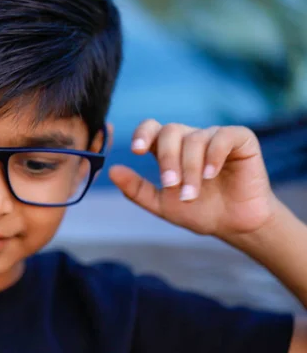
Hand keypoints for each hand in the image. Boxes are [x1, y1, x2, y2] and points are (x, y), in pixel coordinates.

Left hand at [109, 119, 278, 237]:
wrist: (233, 225)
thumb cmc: (197, 211)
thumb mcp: (161, 204)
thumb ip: (136, 189)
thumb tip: (112, 170)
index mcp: (169, 149)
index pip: (151, 128)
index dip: (143, 133)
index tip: (137, 150)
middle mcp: (190, 138)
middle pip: (171, 131)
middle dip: (167, 159)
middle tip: (170, 184)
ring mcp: (214, 136)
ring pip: (195, 139)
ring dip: (190, 168)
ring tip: (191, 194)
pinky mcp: (240, 139)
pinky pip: (222, 137)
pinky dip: (213, 155)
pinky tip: (210, 174)